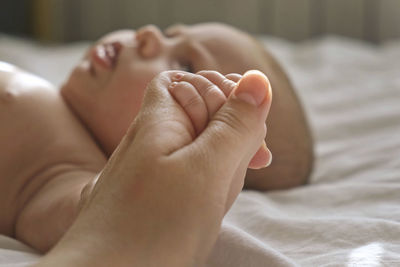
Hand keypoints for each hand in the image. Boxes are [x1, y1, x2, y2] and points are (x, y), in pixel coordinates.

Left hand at [37, 70, 271, 266]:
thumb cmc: (152, 227)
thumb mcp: (205, 171)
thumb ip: (234, 124)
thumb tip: (258, 79)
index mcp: (160, 119)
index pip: (191, 80)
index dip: (224, 93)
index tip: (250, 130)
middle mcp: (153, 137)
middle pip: (201, 114)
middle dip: (230, 134)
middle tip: (246, 162)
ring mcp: (153, 166)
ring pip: (200, 147)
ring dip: (222, 163)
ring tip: (219, 192)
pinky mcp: (155, 192)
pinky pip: (190, 173)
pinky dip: (209, 183)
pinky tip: (211, 202)